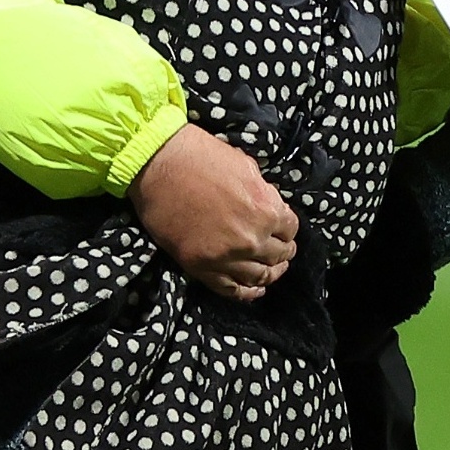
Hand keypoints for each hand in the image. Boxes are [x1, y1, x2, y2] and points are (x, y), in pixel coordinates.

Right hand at [131, 126, 298, 302]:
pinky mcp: (201, 268)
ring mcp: (226, 258)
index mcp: (266, 210)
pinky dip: (246, 292)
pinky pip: (231, 289)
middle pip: (278, 255)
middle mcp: (251, 239)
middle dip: (283, 252)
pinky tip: (254, 290)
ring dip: (270, 274)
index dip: (287, 228)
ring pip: (259, 277)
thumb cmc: (200, 156)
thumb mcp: (245, 166)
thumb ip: (263, 192)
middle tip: (282, 251)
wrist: (158, 165)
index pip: (290, 229)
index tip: (283, 229)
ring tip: (272, 270)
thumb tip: (270, 206)